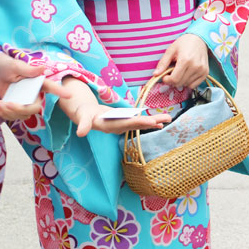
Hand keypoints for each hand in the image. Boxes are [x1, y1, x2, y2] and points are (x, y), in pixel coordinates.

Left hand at [0, 52, 66, 121]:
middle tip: (5, 103)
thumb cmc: (8, 67)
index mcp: (38, 82)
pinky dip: (3, 114)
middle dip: (19, 109)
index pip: (51, 87)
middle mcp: (35, 94)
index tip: (70, 96)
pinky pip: (14, 117)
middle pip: (34, 108)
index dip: (61, 91)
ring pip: (23, 115)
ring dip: (9, 112)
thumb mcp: (16, 66)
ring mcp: (27, 103)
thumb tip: (42, 67)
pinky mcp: (18, 108)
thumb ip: (29, 69)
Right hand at [55, 77, 170, 136]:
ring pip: (141, 123)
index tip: (152, 121)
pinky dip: (149, 121)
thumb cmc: (84, 115)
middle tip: (167, 119)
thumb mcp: (83, 118)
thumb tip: (80, 133)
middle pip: (138, 125)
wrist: (85, 116)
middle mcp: (120, 128)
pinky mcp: (125, 122)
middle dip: (152, 122)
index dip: (140, 122)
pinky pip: (139, 122)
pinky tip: (158, 121)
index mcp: (112, 126)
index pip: (128, 124)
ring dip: (154, 121)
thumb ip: (83, 125)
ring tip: (168, 119)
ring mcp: (123, 125)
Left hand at [153, 34, 208, 88]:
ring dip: (181, 81)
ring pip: (187, 85)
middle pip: (180, 83)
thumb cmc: (184, 43)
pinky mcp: (205, 72)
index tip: (165, 76)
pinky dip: (188, 82)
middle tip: (172, 72)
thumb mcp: (171, 50)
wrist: (199, 38)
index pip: (174, 79)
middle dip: (173, 81)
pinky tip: (187, 74)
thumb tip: (155, 74)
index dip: (167, 80)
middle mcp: (195, 66)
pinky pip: (194, 85)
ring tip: (180, 71)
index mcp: (185, 60)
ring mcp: (202, 70)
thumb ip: (163, 63)